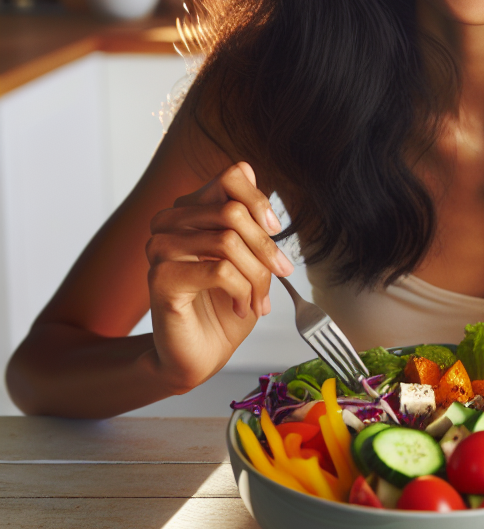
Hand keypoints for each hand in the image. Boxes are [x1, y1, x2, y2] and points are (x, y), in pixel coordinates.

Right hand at [145, 162, 292, 390]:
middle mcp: (169, 222)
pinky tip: (240, 307)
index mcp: (191, 209)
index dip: (260, 201)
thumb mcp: (249, 256)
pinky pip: (219, 270)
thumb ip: (248, 218)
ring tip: (257, 299)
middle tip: (279, 275)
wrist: (202, 353)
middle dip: (265, 248)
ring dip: (256, 276)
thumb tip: (252, 178)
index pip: (231, 176)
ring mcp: (159, 248)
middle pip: (233, 211)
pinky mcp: (160, 278)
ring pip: (228, 241)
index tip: (275, 228)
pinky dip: (242, 291)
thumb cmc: (226, 304)